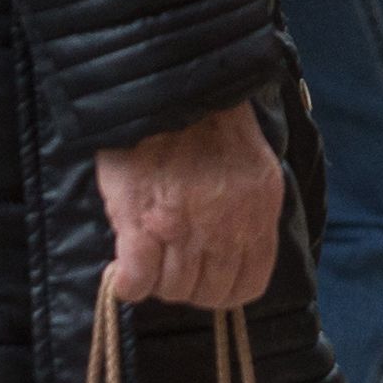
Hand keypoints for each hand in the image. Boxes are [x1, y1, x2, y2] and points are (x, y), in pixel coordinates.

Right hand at [94, 98, 284, 311]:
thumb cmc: (208, 123)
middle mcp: (227, 227)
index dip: (225, 289)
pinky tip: (122, 269)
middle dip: (190, 286)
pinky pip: (137, 282)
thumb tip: (230, 252)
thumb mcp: (251, 168)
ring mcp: (185, 230)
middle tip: (171, 263)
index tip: (206, 276)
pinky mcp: (143, 226)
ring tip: (148, 256)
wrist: (166, 89)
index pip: (251, 284)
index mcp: (259, 211)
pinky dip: (128, 284)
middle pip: (209, 293)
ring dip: (158, 281)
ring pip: (173, 290)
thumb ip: (247, 213)